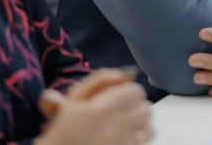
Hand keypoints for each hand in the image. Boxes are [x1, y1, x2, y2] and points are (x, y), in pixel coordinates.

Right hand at [35, 70, 152, 144]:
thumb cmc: (62, 130)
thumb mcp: (72, 99)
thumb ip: (99, 80)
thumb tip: (127, 74)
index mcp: (100, 109)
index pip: (135, 92)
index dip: (128, 92)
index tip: (119, 98)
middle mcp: (114, 128)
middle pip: (146, 109)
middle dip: (136, 108)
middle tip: (122, 113)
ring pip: (149, 129)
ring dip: (141, 126)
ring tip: (126, 128)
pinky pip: (144, 144)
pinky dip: (138, 141)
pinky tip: (125, 141)